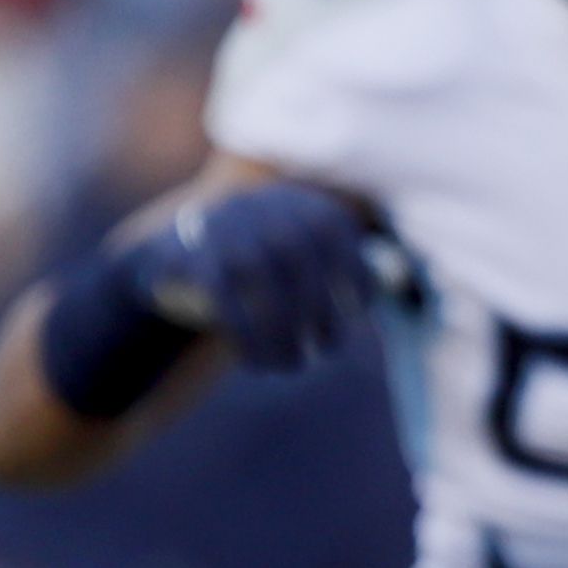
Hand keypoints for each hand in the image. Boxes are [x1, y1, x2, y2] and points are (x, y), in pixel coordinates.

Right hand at [129, 181, 386, 375]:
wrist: (170, 262)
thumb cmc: (260, 273)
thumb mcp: (302, 258)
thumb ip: (343, 267)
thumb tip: (397, 286)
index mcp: (296, 203)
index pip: (336, 233)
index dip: (354, 277)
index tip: (354, 318)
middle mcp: (260, 206)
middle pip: (299, 256)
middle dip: (318, 310)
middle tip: (323, 351)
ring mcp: (220, 228)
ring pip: (260, 276)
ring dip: (281, 331)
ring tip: (291, 365)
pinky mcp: (186, 259)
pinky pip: (223, 298)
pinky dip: (245, 336)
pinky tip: (256, 362)